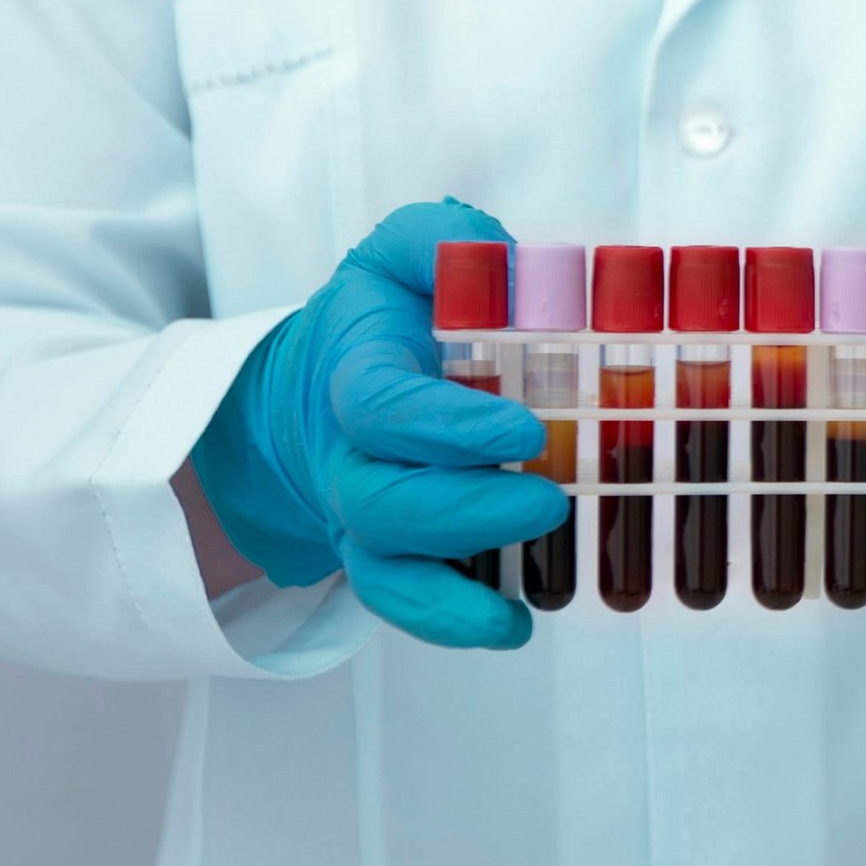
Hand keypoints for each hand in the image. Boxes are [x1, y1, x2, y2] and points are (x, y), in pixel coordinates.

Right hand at [191, 201, 566, 648]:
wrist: (318, 383)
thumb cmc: (383, 315)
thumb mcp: (404, 252)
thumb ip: (443, 240)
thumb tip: (503, 259)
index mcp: (355, 376)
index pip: (384, 409)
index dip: (448, 428)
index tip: (522, 430)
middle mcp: (350, 457)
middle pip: (383, 502)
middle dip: (466, 511)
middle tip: (547, 498)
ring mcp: (362, 515)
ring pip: (384, 566)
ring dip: (456, 587)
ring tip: (532, 587)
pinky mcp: (385, 553)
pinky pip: (400, 602)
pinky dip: (451, 622)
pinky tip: (513, 625)